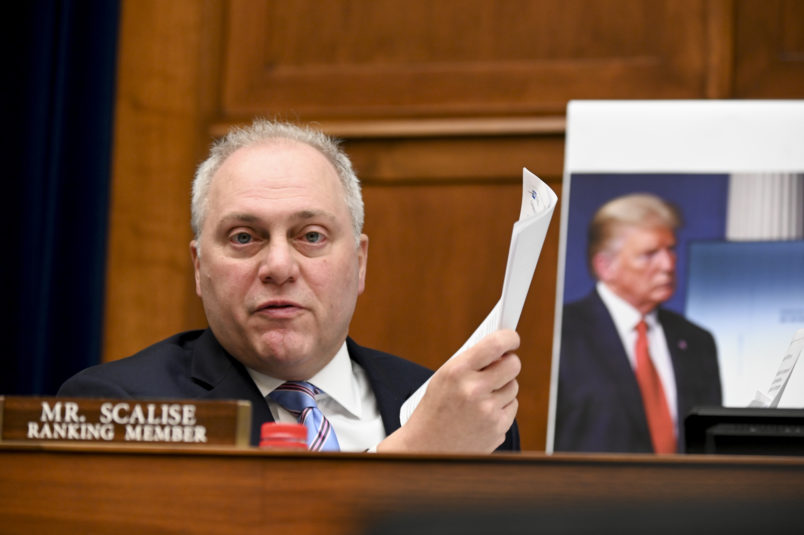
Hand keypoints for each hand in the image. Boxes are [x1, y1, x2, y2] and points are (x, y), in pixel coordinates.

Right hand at [377, 329, 520, 452]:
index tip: (512, 338)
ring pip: (513, 387)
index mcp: (457, 372)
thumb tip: (502, 351)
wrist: (425, 449)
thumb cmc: (433, 410)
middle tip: (502, 364)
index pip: (495, 345)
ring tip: (481, 396)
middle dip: (509, 362)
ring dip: (503, 387)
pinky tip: (483, 413)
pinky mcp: (498, 429)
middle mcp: (474, 390)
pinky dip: (502, 407)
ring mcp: (488, 412)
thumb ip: (471, 363)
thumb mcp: (442, 378)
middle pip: (513, 365)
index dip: (509, 338)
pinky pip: (512, 408)